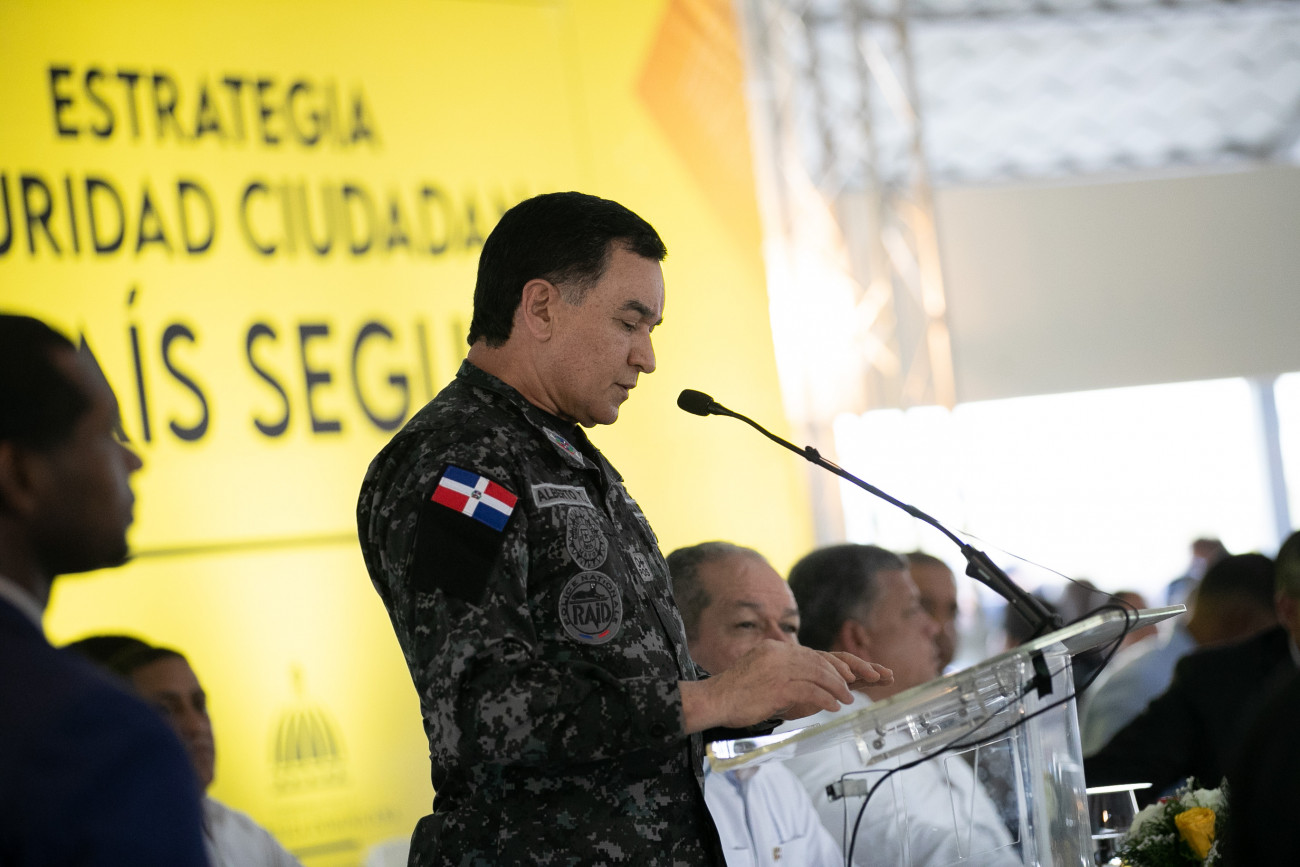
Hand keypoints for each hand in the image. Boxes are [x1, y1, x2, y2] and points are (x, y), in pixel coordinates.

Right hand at [681, 641, 886, 731]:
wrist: (712, 700)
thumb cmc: (735, 695)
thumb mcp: (761, 676)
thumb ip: (784, 676)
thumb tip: (809, 688)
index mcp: (775, 650)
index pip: (814, 654)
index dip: (837, 664)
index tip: (856, 673)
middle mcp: (778, 654)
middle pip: (821, 660)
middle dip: (846, 671)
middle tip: (866, 680)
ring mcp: (777, 669)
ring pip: (818, 674)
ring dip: (838, 687)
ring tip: (849, 699)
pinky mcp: (776, 686)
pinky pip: (809, 690)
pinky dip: (825, 698)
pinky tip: (834, 707)